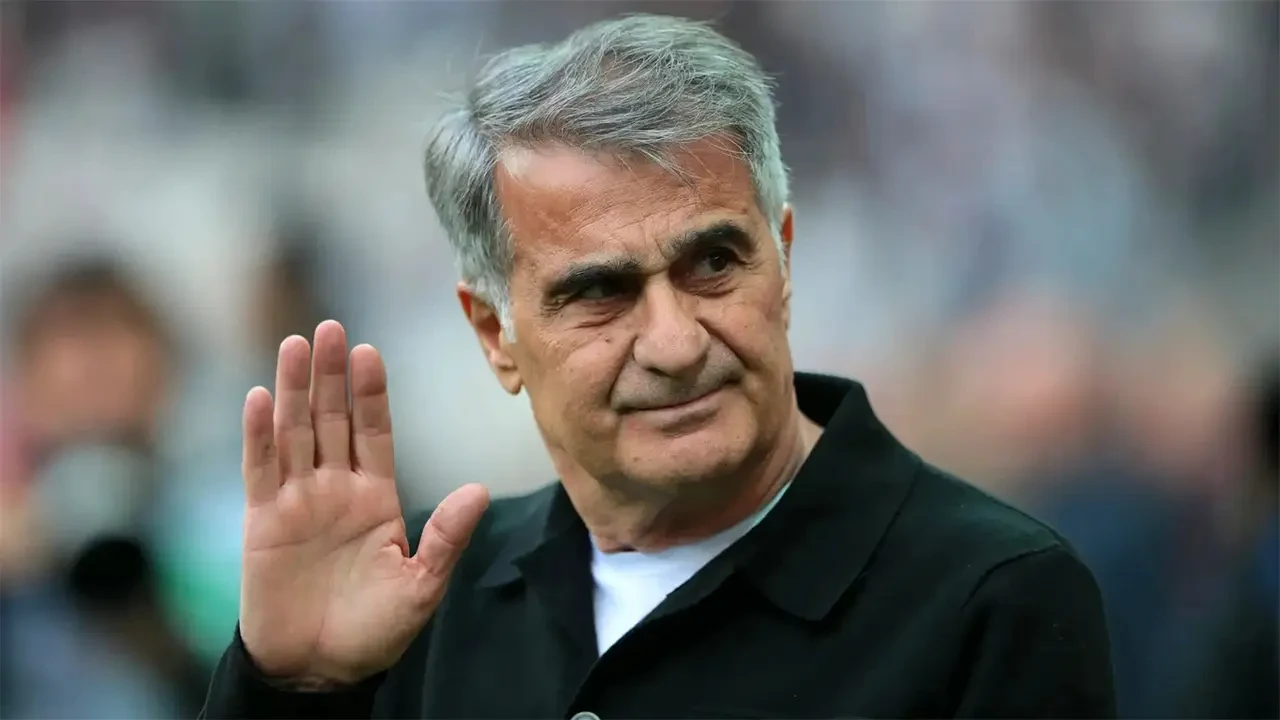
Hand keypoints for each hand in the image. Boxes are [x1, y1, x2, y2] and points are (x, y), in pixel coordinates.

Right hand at [238, 320, 489, 685]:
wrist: (319, 670)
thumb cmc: (374, 631)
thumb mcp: (421, 584)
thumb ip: (445, 537)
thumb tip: (478, 490)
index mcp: (375, 498)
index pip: (373, 433)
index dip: (370, 394)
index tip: (369, 353)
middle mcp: (335, 490)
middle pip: (330, 420)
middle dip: (329, 376)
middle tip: (329, 329)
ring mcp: (297, 502)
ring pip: (294, 433)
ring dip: (292, 390)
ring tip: (295, 345)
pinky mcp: (263, 522)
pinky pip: (260, 470)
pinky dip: (258, 435)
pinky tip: (258, 397)